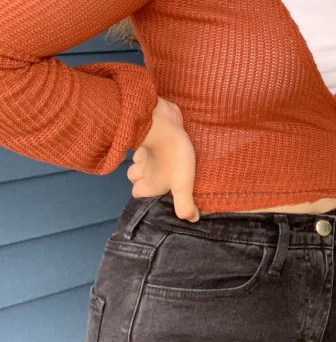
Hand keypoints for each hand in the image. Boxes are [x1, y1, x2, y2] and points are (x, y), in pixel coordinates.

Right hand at [127, 96, 199, 220]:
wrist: (163, 122)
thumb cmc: (172, 156)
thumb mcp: (182, 185)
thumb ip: (185, 205)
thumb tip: (192, 219)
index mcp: (146, 185)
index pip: (140, 196)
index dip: (149, 196)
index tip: (165, 194)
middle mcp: (140, 171)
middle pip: (138, 179)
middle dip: (149, 178)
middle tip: (169, 177)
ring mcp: (142, 153)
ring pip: (141, 161)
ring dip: (151, 161)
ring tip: (170, 161)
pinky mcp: (149, 137)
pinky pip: (149, 144)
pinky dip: (156, 145)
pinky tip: (169, 145)